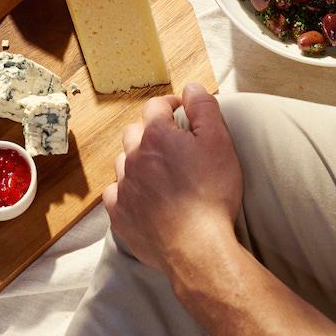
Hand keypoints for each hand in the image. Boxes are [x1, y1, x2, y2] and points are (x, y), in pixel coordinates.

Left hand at [102, 85, 243, 275]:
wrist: (197, 247)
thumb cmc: (211, 193)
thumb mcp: (219, 142)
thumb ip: (204, 108)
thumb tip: (190, 88)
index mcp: (157, 135)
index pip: (156, 106)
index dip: (170, 104)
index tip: (181, 110)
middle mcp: (134, 157)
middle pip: (135, 132)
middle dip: (151, 131)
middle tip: (171, 141)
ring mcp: (124, 186)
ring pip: (123, 162)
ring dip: (137, 160)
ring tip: (157, 170)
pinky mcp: (120, 214)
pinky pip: (116, 193)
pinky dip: (127, 189)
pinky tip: (141, 196)